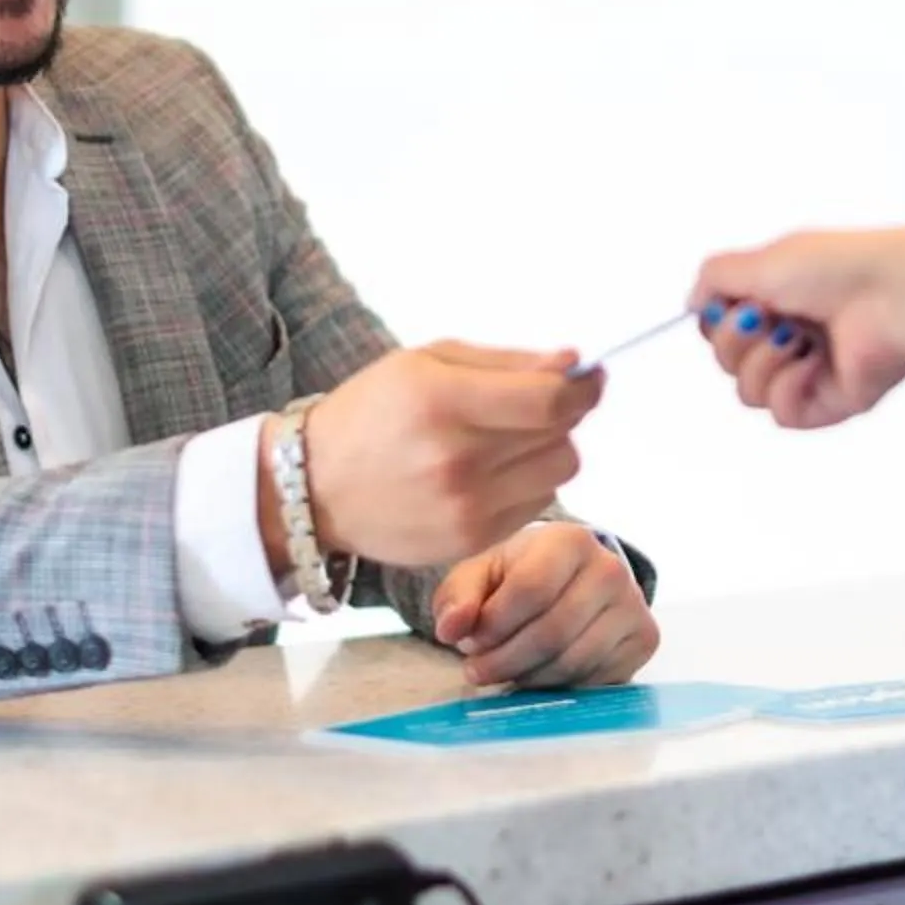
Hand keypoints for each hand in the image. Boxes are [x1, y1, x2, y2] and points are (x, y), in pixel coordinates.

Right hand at [265, 342, 603, 571]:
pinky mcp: (469, 542)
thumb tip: (575, 365)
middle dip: (564, 416)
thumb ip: (507, 362)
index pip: (550, 402)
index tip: (590, 377)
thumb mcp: (427, 362)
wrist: (315, 486)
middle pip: (562, 439)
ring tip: (510, 440)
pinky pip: (534, 506)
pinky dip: (527, 484)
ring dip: (549, 452)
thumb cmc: (374, 411)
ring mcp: (464, 509)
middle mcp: (456, 461)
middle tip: (540, 405)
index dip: (583, 389)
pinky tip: (491, 473)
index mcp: (443, 402)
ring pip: (558, 474)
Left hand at [429, 522, 657, 688]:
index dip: (493, 626)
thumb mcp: (479, 575)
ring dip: (529, 679)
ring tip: (505, 672)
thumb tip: (451, 629)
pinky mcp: (644, 639)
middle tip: (478, 671)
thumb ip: (458, 598)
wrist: (571, 578)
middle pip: (552, 633)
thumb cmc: (517, 574)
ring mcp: (634, 605)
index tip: (468, 643)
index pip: (530, 590)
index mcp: (569, 540)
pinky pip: (596, 680)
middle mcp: (611, 568)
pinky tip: (539, 675)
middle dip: (506, 661)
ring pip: (574, 662)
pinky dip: (560, 687)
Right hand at [688, 227, 904, 429]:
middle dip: (736, 340)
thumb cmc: (835, 268)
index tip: (730, 303)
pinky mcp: (830, 402)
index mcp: (780, 296)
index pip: (721, 325)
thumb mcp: (762, 260)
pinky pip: (782, 414)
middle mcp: (793, 333)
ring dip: (761, 363)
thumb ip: (716, 276)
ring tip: (797, 339)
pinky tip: (811, 364)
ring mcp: (810, 370)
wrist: (895, 294)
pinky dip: (787, 388)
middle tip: (765, 317)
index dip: (717, 320)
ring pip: (748, 392)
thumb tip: (692, 302)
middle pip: (727, 361)